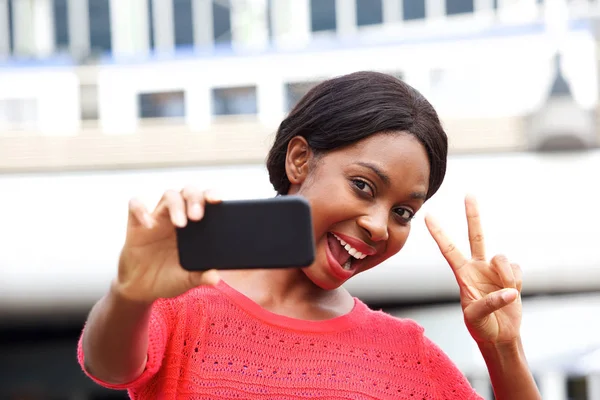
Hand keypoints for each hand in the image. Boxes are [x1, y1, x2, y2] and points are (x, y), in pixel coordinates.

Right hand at [114, 187, 220, 303]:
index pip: (205, 201)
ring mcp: (157, 219)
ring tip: (180, 224)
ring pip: (168, 195)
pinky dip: (141, 210)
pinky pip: (135, 206)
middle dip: (194, 198)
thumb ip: (200, 276)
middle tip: (197, 217)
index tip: (217, 200)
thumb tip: (215, 278)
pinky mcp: (136, 226)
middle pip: (187, 192)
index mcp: (194, 227)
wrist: (141, 289)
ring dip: (176, 205)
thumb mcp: (186, 280)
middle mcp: (176, 217)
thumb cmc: (167, 278)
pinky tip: (148, 225)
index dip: (211, 195)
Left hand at [425, 195, 522, 344]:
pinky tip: (511, 293)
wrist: (499, 334)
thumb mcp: (476, 318)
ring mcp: (494, 269)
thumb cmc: (480, 326)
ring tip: (504, 294)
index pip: (448, 250)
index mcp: (462, 274)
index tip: (427, 217)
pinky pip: (517, 270)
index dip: (439, 233)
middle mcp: (477, 266)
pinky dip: (516, 283)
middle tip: (468, 194)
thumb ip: (489, 304)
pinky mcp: (511, 275)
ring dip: (506, 277)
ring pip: (503, 257)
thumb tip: (508, 292)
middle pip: (476, 236)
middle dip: (473, 215)